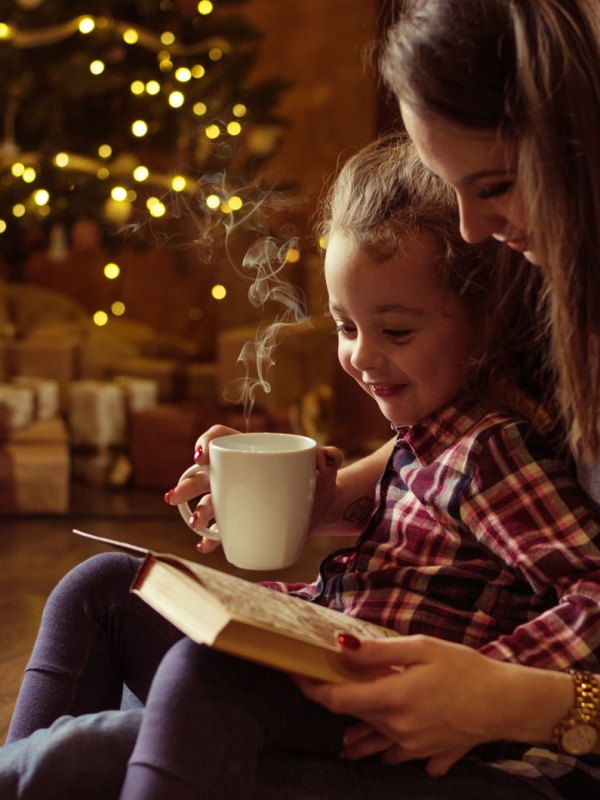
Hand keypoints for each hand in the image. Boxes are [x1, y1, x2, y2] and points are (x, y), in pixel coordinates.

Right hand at [165, 426, 343, 550]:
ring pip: (209, 502)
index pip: (222, 438)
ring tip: (197, 523)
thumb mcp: (325, 468)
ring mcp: (237, 499)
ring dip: (197, 512)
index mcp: (251, 451)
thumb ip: (330, 457)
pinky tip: (205, 545)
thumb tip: (326, 456)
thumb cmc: (318, 481)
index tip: (201, 456)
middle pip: (206, 474)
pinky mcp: (242, 521)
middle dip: (187, 484)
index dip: (207, 442)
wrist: (322, 509)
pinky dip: (211, 538)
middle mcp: (237, 474)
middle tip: (175, 497)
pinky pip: (221, 529)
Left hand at [296, 635, 568, 775]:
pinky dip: (391, 750)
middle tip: (325, 688)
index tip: (296, 674)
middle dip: (336, 706)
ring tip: (345, 742)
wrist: (507, 703)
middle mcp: (396, 728)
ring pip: (373, 743)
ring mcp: (412, 746)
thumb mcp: (421, 648)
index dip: (311, 688)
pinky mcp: (429, 755)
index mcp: (391, 698)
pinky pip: (401, 756)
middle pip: (353, 719)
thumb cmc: (465, 668)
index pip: (336, 699)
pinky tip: (393, 746)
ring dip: (358, 737)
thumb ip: (378, 650)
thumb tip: (339, 647)